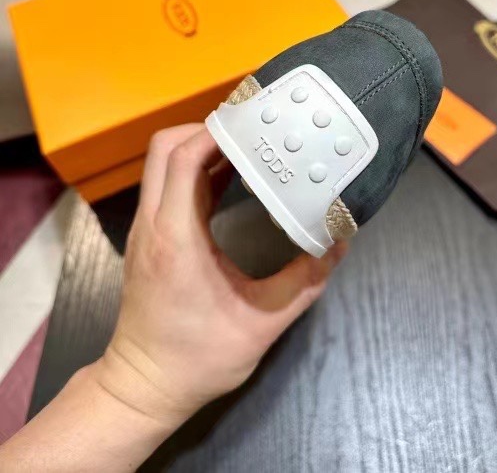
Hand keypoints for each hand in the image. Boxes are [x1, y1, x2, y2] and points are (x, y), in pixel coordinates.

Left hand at [95, 124, 346, 430]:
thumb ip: (304, 282)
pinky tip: (231, 177)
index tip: (254, 122)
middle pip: (164, 148)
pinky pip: (166, 185)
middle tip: (251, 132)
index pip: (182, 160)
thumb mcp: (262, 324)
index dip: (215, 132)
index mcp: (176, 236)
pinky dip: (195, 170)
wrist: (144, 387)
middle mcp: (153, 223)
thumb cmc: (198, 358)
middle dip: (206, 130)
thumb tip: (339, 242)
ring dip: (200, 148)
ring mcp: (145, 229)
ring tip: (248, 147)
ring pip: (162, 164)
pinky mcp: (149, 237)